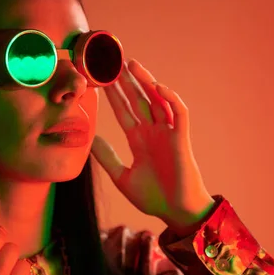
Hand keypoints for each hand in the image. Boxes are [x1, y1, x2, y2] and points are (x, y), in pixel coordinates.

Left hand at [92, 59, 213, 236]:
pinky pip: (179, 114)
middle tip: (114, 62)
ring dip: (146, 82)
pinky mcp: (181, 139)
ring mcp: (168, 134)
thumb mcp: (122, 177)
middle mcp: (153, 133)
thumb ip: (108, 158)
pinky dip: (170, 99)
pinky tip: (157, 87)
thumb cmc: (154, 198)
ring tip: (132, 65)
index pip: (124, 112)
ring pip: (158, 101)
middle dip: (127, 82)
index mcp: (139, 140)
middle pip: (139, 100)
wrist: (177, 213)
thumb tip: (91, 142)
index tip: (101, 80)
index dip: (114, 96)